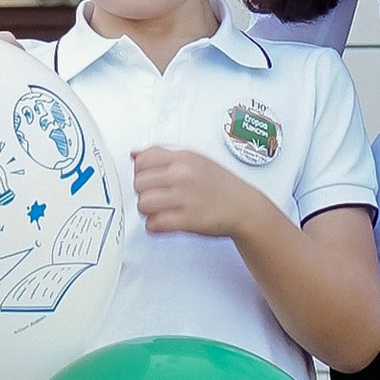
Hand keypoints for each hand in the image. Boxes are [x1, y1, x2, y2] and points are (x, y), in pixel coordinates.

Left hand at [130, 141, 260, 240]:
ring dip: (148, 210)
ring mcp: (185, 198)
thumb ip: (163, 153)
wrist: (244, 206)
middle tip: (156, 196)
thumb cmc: (220, 184)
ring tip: (160, 209)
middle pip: (139, 183)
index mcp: (183, 158)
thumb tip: (134, 154)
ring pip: (143, 204)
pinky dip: (155, 226)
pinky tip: (164, 221)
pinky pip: (154, 224)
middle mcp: (183, 175)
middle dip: (143, 192)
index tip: (148, 179)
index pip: (142, 161)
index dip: (140, 172)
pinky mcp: (187, 220)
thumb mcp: (194, 158)